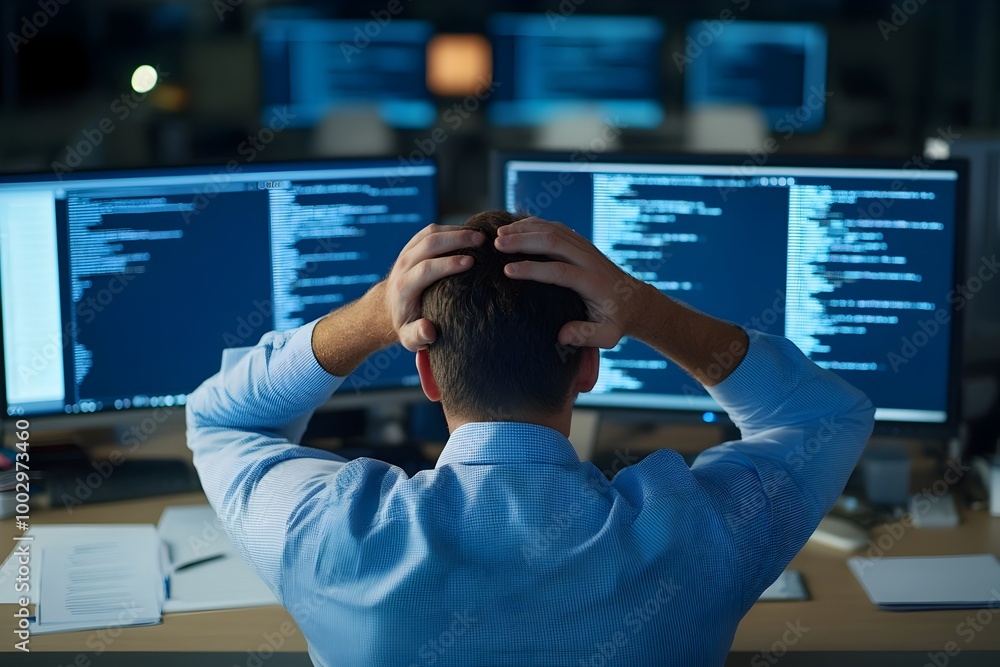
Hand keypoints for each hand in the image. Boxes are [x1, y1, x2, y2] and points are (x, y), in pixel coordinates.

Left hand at [384, 224, 484, 350]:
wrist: (388, 308)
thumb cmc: (406, 324)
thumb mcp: (409, 338)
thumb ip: (418, 336)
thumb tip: (428, 329)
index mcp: (404, 287)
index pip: (426, 269)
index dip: (448, 263)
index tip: (471, 262)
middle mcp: (403, 266)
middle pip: (429, 245)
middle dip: (456, 239)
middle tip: (482, 241)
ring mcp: (406, 253)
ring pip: (430, 233)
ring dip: (456, 231)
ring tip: (481, 235)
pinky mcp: (412, 246)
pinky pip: (430, 231)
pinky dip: (450, 229)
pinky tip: (469, 233)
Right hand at [494, 217, 648, 347]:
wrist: (634, 299)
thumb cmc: (616, 321)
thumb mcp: (608, 335)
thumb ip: (586, 336)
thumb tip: (562, 335)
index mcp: (593, 282)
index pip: (560, 271)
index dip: (533, 269)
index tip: (508, 271)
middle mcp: (589, 260)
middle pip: (554, 241)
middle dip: (523, 240)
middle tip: (497, 244)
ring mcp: (586, 247)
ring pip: (553, 229)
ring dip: (525, 229)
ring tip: (499, 234)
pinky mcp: (581, 242)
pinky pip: (556, 227)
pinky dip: (534, 224)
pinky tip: (515, 228)